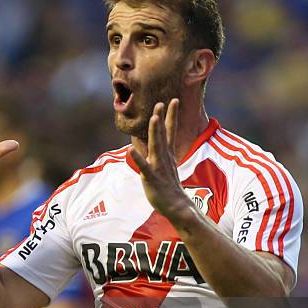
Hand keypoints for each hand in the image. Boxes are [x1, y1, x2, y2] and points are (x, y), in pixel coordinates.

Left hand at [129, 99, 192, 219]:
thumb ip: (163, 153)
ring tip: (153, 118)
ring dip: (155, 132)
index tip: (174, 100)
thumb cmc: (170, 187)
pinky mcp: (152, 179)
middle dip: (162, 118)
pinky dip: (138, 159)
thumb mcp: (168, 166)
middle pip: (163, 135)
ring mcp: (158, 167)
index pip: (170, 131)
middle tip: (161, 102)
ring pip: (156, 147)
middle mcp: (163, 158)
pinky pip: (144, 167)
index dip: (171, 116)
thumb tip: (160, 144)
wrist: (176, 206)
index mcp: (167, 154)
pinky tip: (131, 150)